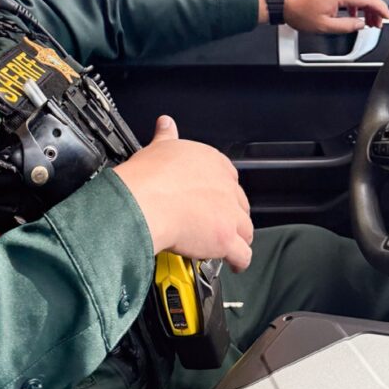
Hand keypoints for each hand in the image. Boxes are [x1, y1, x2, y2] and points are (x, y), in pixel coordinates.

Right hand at [114, 116, 252, 271]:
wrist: (143, 202)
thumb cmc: (147, 178)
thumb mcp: (158, 148)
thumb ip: (166, 136)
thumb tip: (166, 124)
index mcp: (212, 162)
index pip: (229, 178)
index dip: (221, 192)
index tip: (212, 200)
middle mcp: (226, 185)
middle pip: (240, 204)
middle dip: (231, 216)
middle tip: (217, 224)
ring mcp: (229, 213)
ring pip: (245, 229)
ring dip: (238, 238)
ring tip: (229, 246)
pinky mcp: (226, 237)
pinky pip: (243, 254)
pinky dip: (240, 260)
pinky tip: (235, 264)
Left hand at [284, 0, 388, 33]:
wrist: (282, 1)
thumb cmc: (297, 11)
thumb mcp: (324, 26)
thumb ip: (346, 26)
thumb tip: (360, 24)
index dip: (381, 9)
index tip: (387, 16)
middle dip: (375, 9)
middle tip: (378, 23)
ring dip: (365, 5)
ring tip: (367, 20)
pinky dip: (355, 1)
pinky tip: (353, 13)